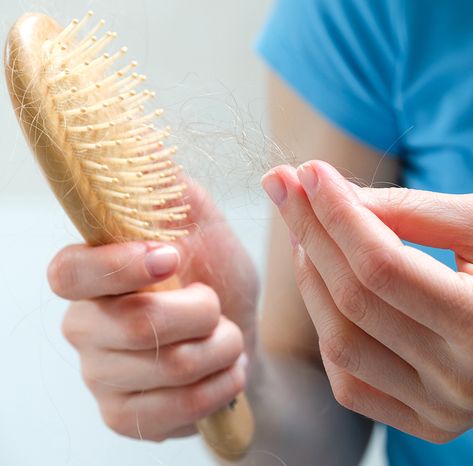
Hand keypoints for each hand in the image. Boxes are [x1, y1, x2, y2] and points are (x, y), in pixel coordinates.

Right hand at [49, 182, 258, 441]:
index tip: (171, 257)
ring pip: (169, 368)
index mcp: (93, 274)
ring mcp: (101, 376)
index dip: (119, 266)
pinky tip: (227, 371)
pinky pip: (178, 409)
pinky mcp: (125, 416)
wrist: (246, 337)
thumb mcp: (203, 224)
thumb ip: (169, 188)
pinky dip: (222, 385)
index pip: (70, 272)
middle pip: (135, 326)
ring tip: (229, 337)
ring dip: (222, 348)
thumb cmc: (217, 276)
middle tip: (219, 305)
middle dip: (203, 313)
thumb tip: (141, 139)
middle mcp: (85, 326)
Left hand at [262, 161, 472, 442]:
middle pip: (353, 306)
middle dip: (310, 236)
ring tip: (310, 231)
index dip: (335, 213)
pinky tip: (331, 287)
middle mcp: (466, 382)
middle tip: (288, 186)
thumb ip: (407, 209)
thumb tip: (329, 193)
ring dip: (314, 283)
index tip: (308, 170)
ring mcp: (450, 412)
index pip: (381, 268)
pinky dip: (332, 334)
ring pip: (343, 349)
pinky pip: (356, 385)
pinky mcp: (437, 424)